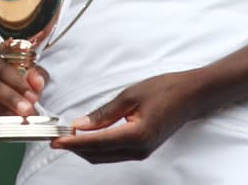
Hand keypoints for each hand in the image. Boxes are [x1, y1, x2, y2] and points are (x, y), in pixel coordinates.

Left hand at [51, 70, 204, 163]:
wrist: (192, 96)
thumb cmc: (165, 90)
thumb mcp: (130, 95)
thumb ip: (104, 113)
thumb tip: (80, 124)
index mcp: (136, 135)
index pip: (96, 143)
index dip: (73, 143)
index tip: (56, 140)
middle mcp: (139, 149)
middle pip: (98, 155)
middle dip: (75, 147)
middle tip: (55, 136)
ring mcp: (142, 152)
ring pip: (105, 157)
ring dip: (84, 149)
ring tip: (67, 136)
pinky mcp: (142, 149)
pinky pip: (114, 153)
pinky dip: (97, 147)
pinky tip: (87, 136)